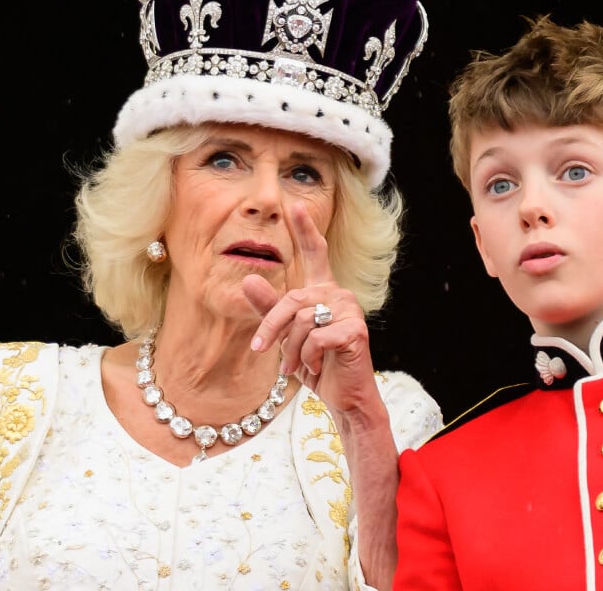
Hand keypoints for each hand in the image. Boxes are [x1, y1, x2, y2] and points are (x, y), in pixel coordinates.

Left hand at [244, 202, 377, 413]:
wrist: (344, 396)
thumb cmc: (317, 365)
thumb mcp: (286, 338)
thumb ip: (269, 310)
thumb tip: (247, 280)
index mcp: (323, 291)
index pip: (315, 253)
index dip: (305, 230)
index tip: (295, 206)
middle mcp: (339, 294)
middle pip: (292, 299)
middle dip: (272, 326)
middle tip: (259, 349)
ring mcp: (349, 311)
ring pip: (302, 321)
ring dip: (291, 349)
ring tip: (294, 366)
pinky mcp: (354, 330)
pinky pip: (316, 338)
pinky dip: (308, 357)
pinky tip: (316, 366)